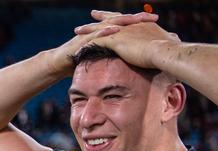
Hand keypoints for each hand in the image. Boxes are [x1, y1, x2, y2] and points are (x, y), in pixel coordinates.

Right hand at [44, 11, 158, 75]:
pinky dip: (105, 31)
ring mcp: (92, 33)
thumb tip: (131, 66)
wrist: (59, 62)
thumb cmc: (80, 62)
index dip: (142, 25)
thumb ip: (114, 59)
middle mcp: (100, 29)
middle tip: (154, 18)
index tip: (158, 24)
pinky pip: (96, 33)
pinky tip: (114, 29)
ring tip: (137, 20)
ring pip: (110, 24)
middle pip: (122, 21)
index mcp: (107, 33)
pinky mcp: (83, 39)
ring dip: (123, 21)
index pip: (128, 26)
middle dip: (138, 19)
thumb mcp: (101, 60)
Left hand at [74, 11, 179, 68]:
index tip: (115, 15)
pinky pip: (96, 42)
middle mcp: (130, 25)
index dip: (120, 16)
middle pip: (112, 19)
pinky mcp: (115, 41)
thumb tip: (176, 40)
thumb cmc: (171, 49)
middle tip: (92, 14)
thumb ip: (169, 40)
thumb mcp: (170, 42)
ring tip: (77, 30)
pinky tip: (78, 47)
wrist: (165, 51)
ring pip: (101, 29)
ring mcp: (122, 32)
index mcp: (141, 24)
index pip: (128, 18)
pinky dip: (87, 44)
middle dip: (101, 17)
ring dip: (88, 30)